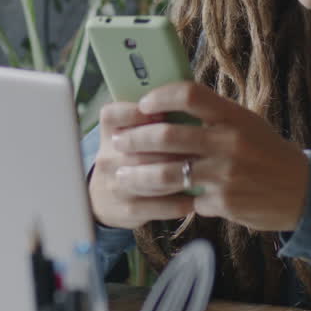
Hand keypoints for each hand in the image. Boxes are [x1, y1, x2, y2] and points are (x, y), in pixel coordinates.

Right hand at [89, 101, 194, 228]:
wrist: (105, 197)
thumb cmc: (130, 154)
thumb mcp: (128, 131)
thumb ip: (151, 116)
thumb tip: (189, 101)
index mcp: (108, 131)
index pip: (115, 115)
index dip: (139, 113)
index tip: (164, 114)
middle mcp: (107, 157)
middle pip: (144, 147)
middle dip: (176, 145)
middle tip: (202, 144)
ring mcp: (116, 186)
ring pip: (157, 177)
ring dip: (184, 172)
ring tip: (206, 169)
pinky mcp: (129, 209)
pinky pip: (163, 205)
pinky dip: (184, 199)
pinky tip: (199, 194)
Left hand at [110, 82, 310, 231]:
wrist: (303, 191)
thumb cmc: (267, 153)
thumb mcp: (246, 124)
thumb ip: (212, 118)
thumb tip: (166, 108)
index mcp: (233, 116)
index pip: (189, 94)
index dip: (160, 97)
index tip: (142, 105)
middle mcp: (229, 142)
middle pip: (167, 136)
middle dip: (135, 140)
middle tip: (119, 143)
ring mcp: (226, 174)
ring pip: (167, 174)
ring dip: (138, 176)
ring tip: (123, 175)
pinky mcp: (224, 202)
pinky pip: (188, 199)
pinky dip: (176, 199)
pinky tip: (165, 199)